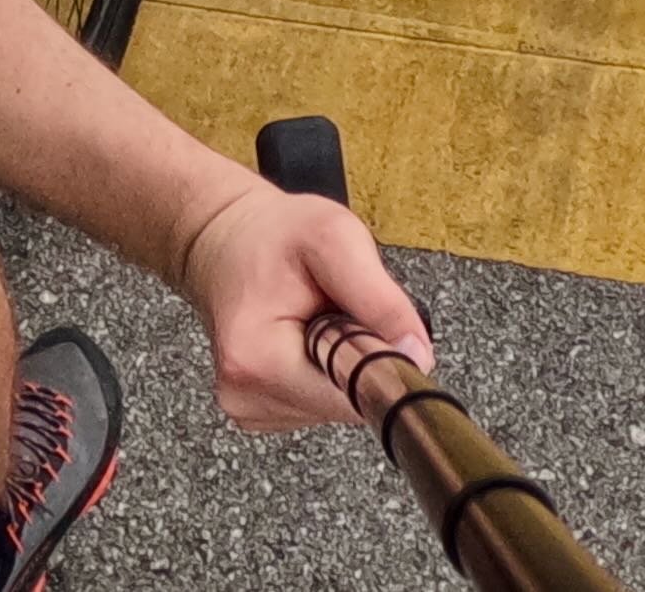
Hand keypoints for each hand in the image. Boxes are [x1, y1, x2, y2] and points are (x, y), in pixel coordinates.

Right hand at [175, 178, 433, 431]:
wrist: (228, 239)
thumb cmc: (273, 235)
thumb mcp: (335, 240)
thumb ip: (378, 298)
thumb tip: (417, 357)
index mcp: (256, 359)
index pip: (350, 399)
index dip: (379, 365)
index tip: (378, 330)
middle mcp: (245, 395)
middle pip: (345, 405)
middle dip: (357, 359)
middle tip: (339, 311)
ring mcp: (247, 407)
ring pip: (335, 407)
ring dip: (341, 365)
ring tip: (318, 319)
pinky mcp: (257, 409)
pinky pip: (318, 404)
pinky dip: (325, 372)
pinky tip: (307, 338)